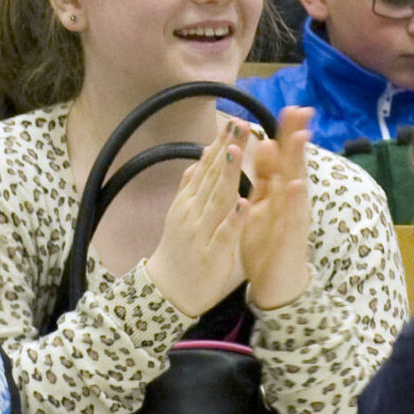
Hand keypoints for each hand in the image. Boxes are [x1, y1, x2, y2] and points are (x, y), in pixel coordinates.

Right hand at [145, 123, 245, 320]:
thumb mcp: (184, 215)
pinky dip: (234, 220)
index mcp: (191, 201)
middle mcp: (194, 212)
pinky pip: (224, 235)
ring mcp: (202, 232)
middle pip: (213, 177)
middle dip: (228, 150)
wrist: (169, 292)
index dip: (222, 145)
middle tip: (241, 125)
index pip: (208, 167)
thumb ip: (191, 188)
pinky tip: (244, 204)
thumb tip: (197, 160)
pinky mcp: (213, 254)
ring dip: (228, 176)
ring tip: (238, 152)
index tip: (235, 121)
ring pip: (217, 200)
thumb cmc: (183, 250)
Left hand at [237, 107, 312, 313]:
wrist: (276, 284)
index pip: (282, 157)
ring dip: (299, 161)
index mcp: (277, 191)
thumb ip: (263, 177)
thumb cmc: (267, 243)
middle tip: (301, 109)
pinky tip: (295, 184)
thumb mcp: (261, 205)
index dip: (286, 133)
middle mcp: (289, 200)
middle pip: (294, 163)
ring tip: (301, 136)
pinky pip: (293, 216)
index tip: (291, 107)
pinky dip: (293, 200)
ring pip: (297, 184)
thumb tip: (265, 144)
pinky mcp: (291, 237)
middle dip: (296, 137)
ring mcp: (293, 217)